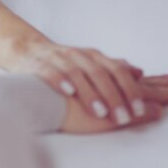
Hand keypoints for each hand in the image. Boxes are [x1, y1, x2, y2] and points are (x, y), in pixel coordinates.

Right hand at [10, 39, 167, 125]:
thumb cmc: (65, 62)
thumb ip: (114, 69)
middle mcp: (80, 56)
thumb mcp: (91, 63)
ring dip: (90, 92)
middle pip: (100, 74)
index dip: (129, 89)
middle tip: (124, 117)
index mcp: (95, 56)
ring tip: (101, 112)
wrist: (28, 49)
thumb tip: (140, 73)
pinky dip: (60, 80)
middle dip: (114, 96)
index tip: (139, 110)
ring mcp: (59, 58)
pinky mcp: (40, 64)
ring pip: (78, 73)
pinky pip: (50, 71)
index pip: (117, 71)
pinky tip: (68, 92)